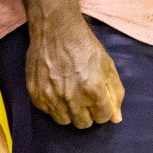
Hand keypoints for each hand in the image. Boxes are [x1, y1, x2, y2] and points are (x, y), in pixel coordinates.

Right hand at [26, 14, 124, 128]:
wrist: (56, 29)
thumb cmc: (84, 45)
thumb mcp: (107, 65)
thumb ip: (115, 93)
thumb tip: (116, 118)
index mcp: (92, 89)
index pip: (102, 117)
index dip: (103, 109)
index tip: (99, 101)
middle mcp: (71, 97)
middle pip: (83, 123)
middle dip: (88, 113)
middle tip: (85, 98)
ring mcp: (51, 97)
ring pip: (64, 121)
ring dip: (70, 112)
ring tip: (70, 94)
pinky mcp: (36, 95)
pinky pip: (48, 112)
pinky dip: (54, 105)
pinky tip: (57, 89)